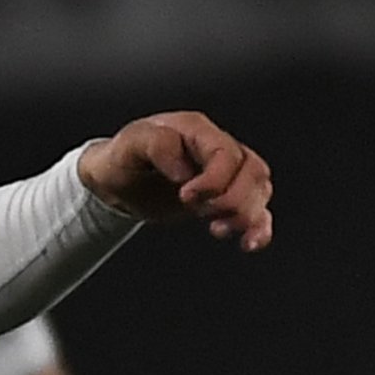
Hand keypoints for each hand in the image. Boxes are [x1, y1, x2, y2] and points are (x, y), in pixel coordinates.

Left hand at [78, 114, 274, 249]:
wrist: (115, 182)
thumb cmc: (122, 159)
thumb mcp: (129, 145)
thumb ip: (157, 145)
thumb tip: (185, 171)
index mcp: (196, 131)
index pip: (227, 153)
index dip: (214, 180)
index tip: (185, 197)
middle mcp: (216, 148)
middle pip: (252, 171)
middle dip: (231, 199)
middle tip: (199, 212)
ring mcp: (225, 173)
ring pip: (259, 189)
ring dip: (246, 214)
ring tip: (217, 229)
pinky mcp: (225, 198)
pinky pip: (258, 210)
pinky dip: (259, 228)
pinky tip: (249, 244)